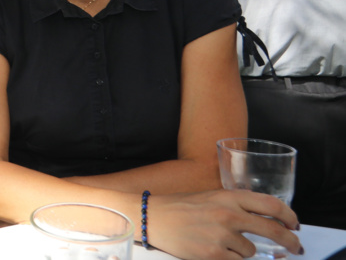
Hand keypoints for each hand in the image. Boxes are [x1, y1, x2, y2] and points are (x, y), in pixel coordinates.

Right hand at [150, 190, 301, 259]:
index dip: (289, 216)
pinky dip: (228, 259)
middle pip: (272, 230)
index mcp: (229, 196)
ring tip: (219, 242)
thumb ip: (236, 206)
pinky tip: (212, 250)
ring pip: (251, 251)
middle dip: (289, 241)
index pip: (271, 204)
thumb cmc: (181, 207)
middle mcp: (229, 214)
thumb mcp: (211, 197)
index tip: (295, 225)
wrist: (154, 217)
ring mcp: (222, 235)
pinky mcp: (214, 255)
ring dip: (241, 250)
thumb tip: (264, 221)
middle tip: (294, 247)